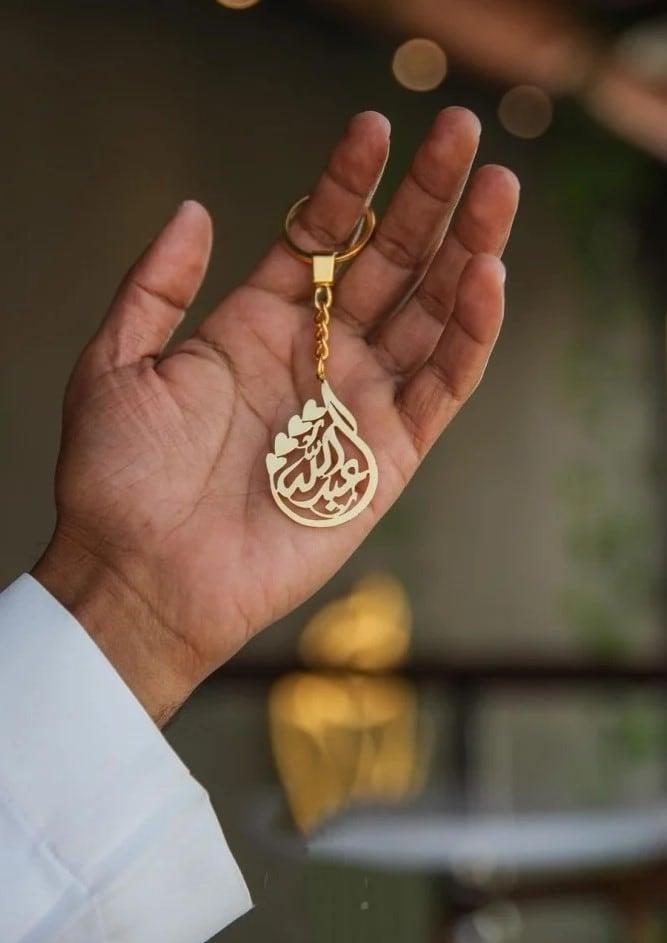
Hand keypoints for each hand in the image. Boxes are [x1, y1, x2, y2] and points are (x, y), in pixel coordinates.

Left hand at [33, 109, 518, 723]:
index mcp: (255, 327)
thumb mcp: (117, 363)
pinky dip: (469, 335)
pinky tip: (487, 276)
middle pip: (389, 266)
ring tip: (497, 188)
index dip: (349, 183)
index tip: (374, 127)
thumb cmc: (118, 478)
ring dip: (467, 252)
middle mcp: (315, 358)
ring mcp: (356, 406)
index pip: (320, 239)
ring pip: (428, 317)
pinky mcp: (387, 459)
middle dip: (428, 201)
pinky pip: (441, 388)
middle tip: (464, 136)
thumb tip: (193, 207)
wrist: (143, 575)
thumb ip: (155, 285)